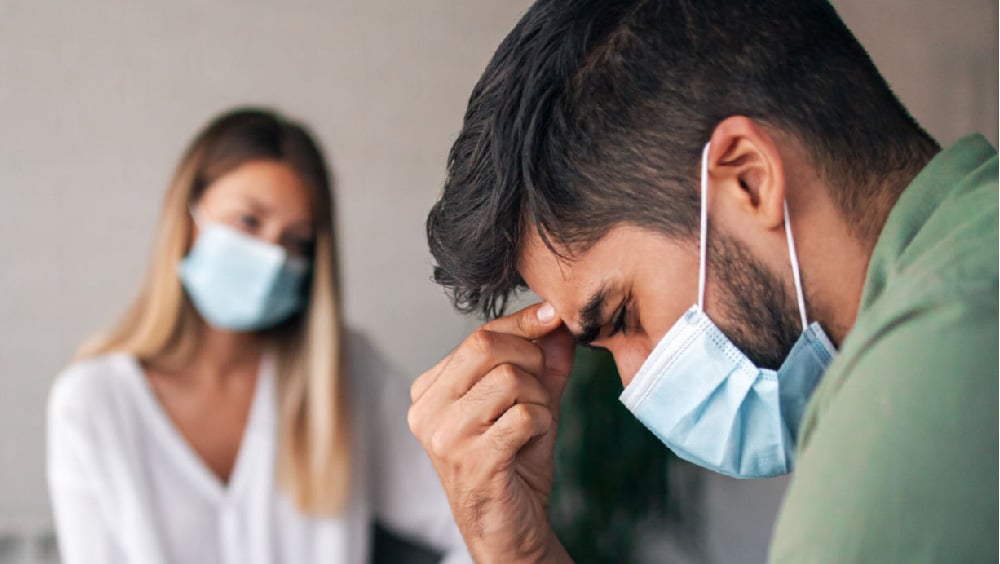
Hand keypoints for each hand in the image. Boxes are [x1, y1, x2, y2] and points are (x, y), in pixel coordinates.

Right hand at [408, 302, 575, 563]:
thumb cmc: (514, 463)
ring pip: (508, 378)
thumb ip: (543, 360)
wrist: (509, 529)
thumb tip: (556, 315)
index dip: (521, 323)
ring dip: (539, 397)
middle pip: (485, 346)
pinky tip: (533, 440)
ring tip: (535, 421)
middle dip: (530, 358)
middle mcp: (427, 410)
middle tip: (541, 387)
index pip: (477, 335)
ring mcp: (445, 436)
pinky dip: (542, 422)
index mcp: (430, 390)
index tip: (552, 316)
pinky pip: (524, 414)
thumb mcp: (530, 401)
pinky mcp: (472, 460)